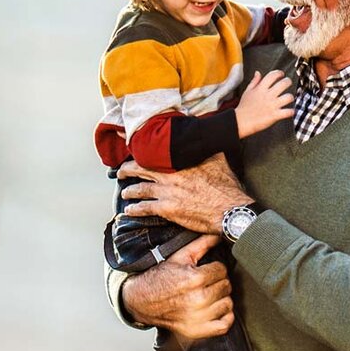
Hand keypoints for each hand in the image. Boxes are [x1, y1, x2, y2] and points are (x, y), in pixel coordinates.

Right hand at [118, 234, 234, 338]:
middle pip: (226, 286)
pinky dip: (223, 318)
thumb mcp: (179, 257)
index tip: (205, 271)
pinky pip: (224, 325)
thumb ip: (201, 244)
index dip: (214, 269)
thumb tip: (218, 233)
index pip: (222, 270)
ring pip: (228, 304)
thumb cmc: (161, 277)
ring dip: (220, 299)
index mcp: (195, 279)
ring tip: (206, 296)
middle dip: (217, 283)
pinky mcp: (198, 330)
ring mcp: (199, 317)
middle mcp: (198, 299)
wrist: (141, 300)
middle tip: (204, 283)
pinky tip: (213, 310)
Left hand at [120, 154, 253, 235]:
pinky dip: (134, 209)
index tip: (134, 150)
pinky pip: (145, 208)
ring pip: (140, 189)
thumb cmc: (226, 186)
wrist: (229, 209)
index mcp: (180, 162)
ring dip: (129, 191)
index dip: (141, 152)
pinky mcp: (167, 209)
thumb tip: (206, 140)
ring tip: (124, 192)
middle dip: (127, 170)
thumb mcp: (218, 160)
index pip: (154, 153)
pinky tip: (129, 210)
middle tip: (120, 172)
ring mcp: (167, 192)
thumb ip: (207, 150)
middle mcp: (170, 175)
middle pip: (140, 169)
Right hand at [236, 69, 293, 137]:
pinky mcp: (275, 115)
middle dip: (288, 82)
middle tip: (287, 84)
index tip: (281, 74)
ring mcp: (272, 105)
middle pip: (284, 83)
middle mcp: (267, 95)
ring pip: (289, 97)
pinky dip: (291, 112)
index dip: (279, 73)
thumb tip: (258, 72)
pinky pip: (289, 112)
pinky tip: (289, 111)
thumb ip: (254, 82)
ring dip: (291, 97)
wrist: (240, 122)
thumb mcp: (247, 92)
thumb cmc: (243, 107)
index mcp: (260, 88)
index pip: (272, 75)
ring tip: (288, 99)